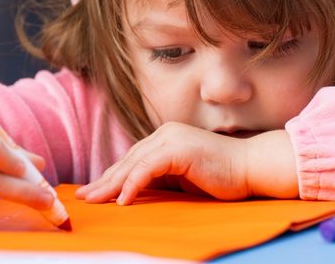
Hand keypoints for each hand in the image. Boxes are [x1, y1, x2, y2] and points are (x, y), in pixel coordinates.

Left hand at [76, 122, 298, 205]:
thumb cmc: (222, 177)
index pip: (132, 160)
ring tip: (95, 200)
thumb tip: (134, 195)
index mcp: (166, 138)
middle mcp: (165, 133)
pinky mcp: (179, 149)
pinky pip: (148, 169)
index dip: (111, 177)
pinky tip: (123, 201)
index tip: (94, 193)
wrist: (250, 167)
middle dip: (104, 181)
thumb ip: (161, 181)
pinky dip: (133, 185)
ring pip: (133, 164)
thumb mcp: (183, 180)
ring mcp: (171, 138)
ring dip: (111, 184)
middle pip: (127, 160)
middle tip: (83, 198)